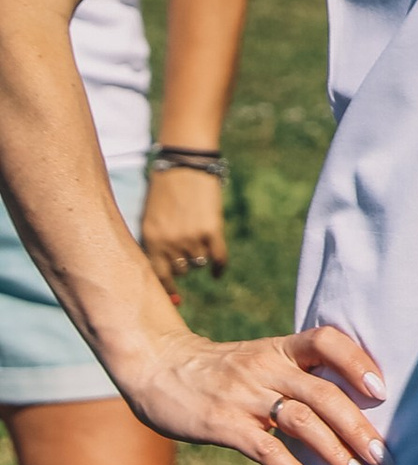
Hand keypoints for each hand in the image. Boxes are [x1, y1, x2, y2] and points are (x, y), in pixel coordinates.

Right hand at [120, 317, 387, 464]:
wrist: (156, 368)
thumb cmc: (218, 371)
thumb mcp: (259, 360)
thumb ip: (295, 375)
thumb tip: (347, 407)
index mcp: (280, 348)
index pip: (328, 340)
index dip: (358, 362)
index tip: (382, 391)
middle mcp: (266, 368)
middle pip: (325, 392)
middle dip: (359, 427)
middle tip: (384, 456)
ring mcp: (244, 396)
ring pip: (303, 421)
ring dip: (337, 452)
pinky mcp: (223, 424)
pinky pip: (267, 450)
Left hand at [140, 165, 228, 288]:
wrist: (185, 165)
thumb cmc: (164, 191)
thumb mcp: (150, 219)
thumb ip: (156, 245)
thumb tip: (167, 275)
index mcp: (151, 240)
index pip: (159, 276)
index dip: (168, 290)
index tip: (176, 299)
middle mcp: (170, 243)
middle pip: (181, 271)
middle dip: (183, 264)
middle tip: (185, 252)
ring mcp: (191, 237)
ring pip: (198, 263)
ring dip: (199, 257)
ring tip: (197, 241)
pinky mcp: (211, 230)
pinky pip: (218, 258)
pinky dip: (219, 267)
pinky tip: (218, 273)